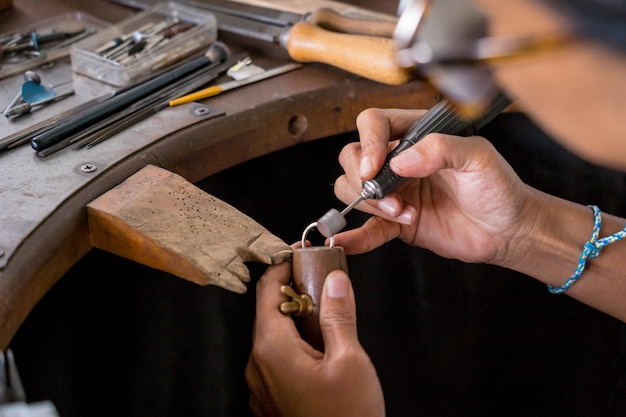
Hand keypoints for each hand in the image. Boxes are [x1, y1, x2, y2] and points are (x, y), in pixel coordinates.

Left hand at [245, 262, 384, 416]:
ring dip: (297, 320)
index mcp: (273, 350)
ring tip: (327, 316)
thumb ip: (339, 316)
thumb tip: (335, 282)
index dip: (284, 266)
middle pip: (270, 312)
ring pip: (275, 337)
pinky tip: (320, 348)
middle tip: (323, 282)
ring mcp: (263, 386)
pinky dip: (295, 345)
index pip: (267, 290)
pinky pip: (277, 361)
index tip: (303, 255)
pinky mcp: (272, 400)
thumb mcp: (350, 361)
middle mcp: (259, 367)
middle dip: (295, 292)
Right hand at [333, 108, 535, 265]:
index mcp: (417, 135)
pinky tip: (345, 242)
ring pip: (352, 189)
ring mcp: (395, 191)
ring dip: (369, 204)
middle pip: (353, 156)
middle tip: (389, 195)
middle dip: (363, 178)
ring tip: (403, 214)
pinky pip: (367, 228)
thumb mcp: (478, 158)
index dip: (368, 142)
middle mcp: (400, 160)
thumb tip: (400, 160)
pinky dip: (354, 236)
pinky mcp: (396, 222)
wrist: (508, 230)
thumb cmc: (499, 188)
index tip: (375, 165)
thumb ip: (440, 149)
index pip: (374, 123)